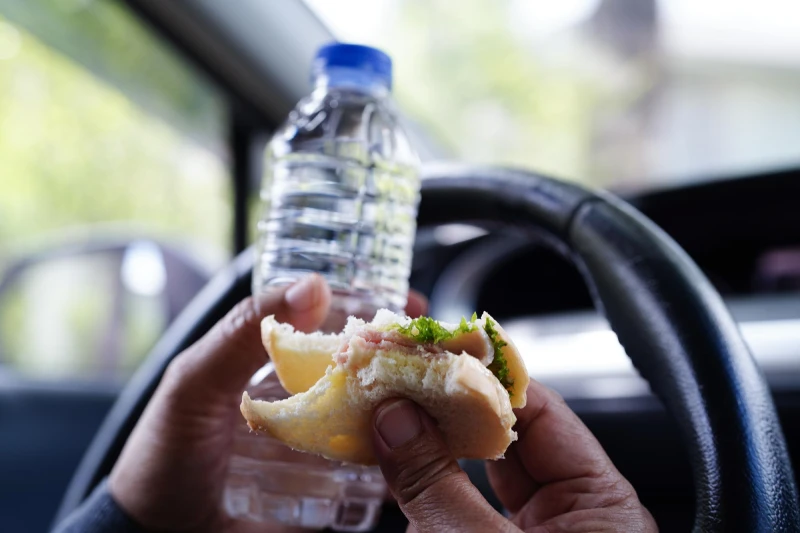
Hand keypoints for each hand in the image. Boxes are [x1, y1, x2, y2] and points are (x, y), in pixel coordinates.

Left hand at [109, 274, 426, 531]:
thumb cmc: (164, 457)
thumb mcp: (193, 384)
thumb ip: (240, 332)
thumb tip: (313, 286)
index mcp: (276, 366)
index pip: (334, 326)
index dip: (374, 309)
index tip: (412, 302)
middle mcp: (309, 401)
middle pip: (371, 369)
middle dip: (411, 355)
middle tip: (443, 348)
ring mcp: (326, 448)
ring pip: (385, 417)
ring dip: (420, 404)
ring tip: (451, 394)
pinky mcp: (337, 493)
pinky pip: (382, 471)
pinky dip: (410, 458)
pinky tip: (433, 449)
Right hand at [371, 382, 657, 532]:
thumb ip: (436, 483)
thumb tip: (394, 415)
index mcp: (597, 503)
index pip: (540, 410)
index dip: (484, 374)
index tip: (432, 348)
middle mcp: (568, 516)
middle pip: (503, 436)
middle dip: (445, 405)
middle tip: (394, 375)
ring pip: (474, 472)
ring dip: (428, 441)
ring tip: (383, 408)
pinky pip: (457, 507)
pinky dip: (424, 484)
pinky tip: (391, 460)